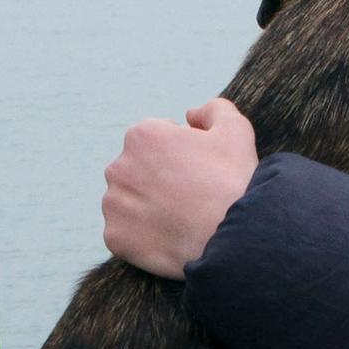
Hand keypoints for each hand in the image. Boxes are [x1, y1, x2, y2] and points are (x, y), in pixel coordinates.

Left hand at [102, 98, 259, 278]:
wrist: (232, 238)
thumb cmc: (233, 181)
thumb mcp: (235, 130)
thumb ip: (213, 110)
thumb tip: (191, 114)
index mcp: (141, 136)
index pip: (156, 141)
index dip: (181, 155)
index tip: (198, 172)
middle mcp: (118, 167)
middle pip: (138, 171)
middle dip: (159, 180)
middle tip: (189, 197)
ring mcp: (113, 204)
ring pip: (129, 203)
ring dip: (148, 207)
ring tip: (179, 219)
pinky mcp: (114, 237)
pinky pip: (125, 234)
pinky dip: (142, 237)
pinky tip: (168, 237)